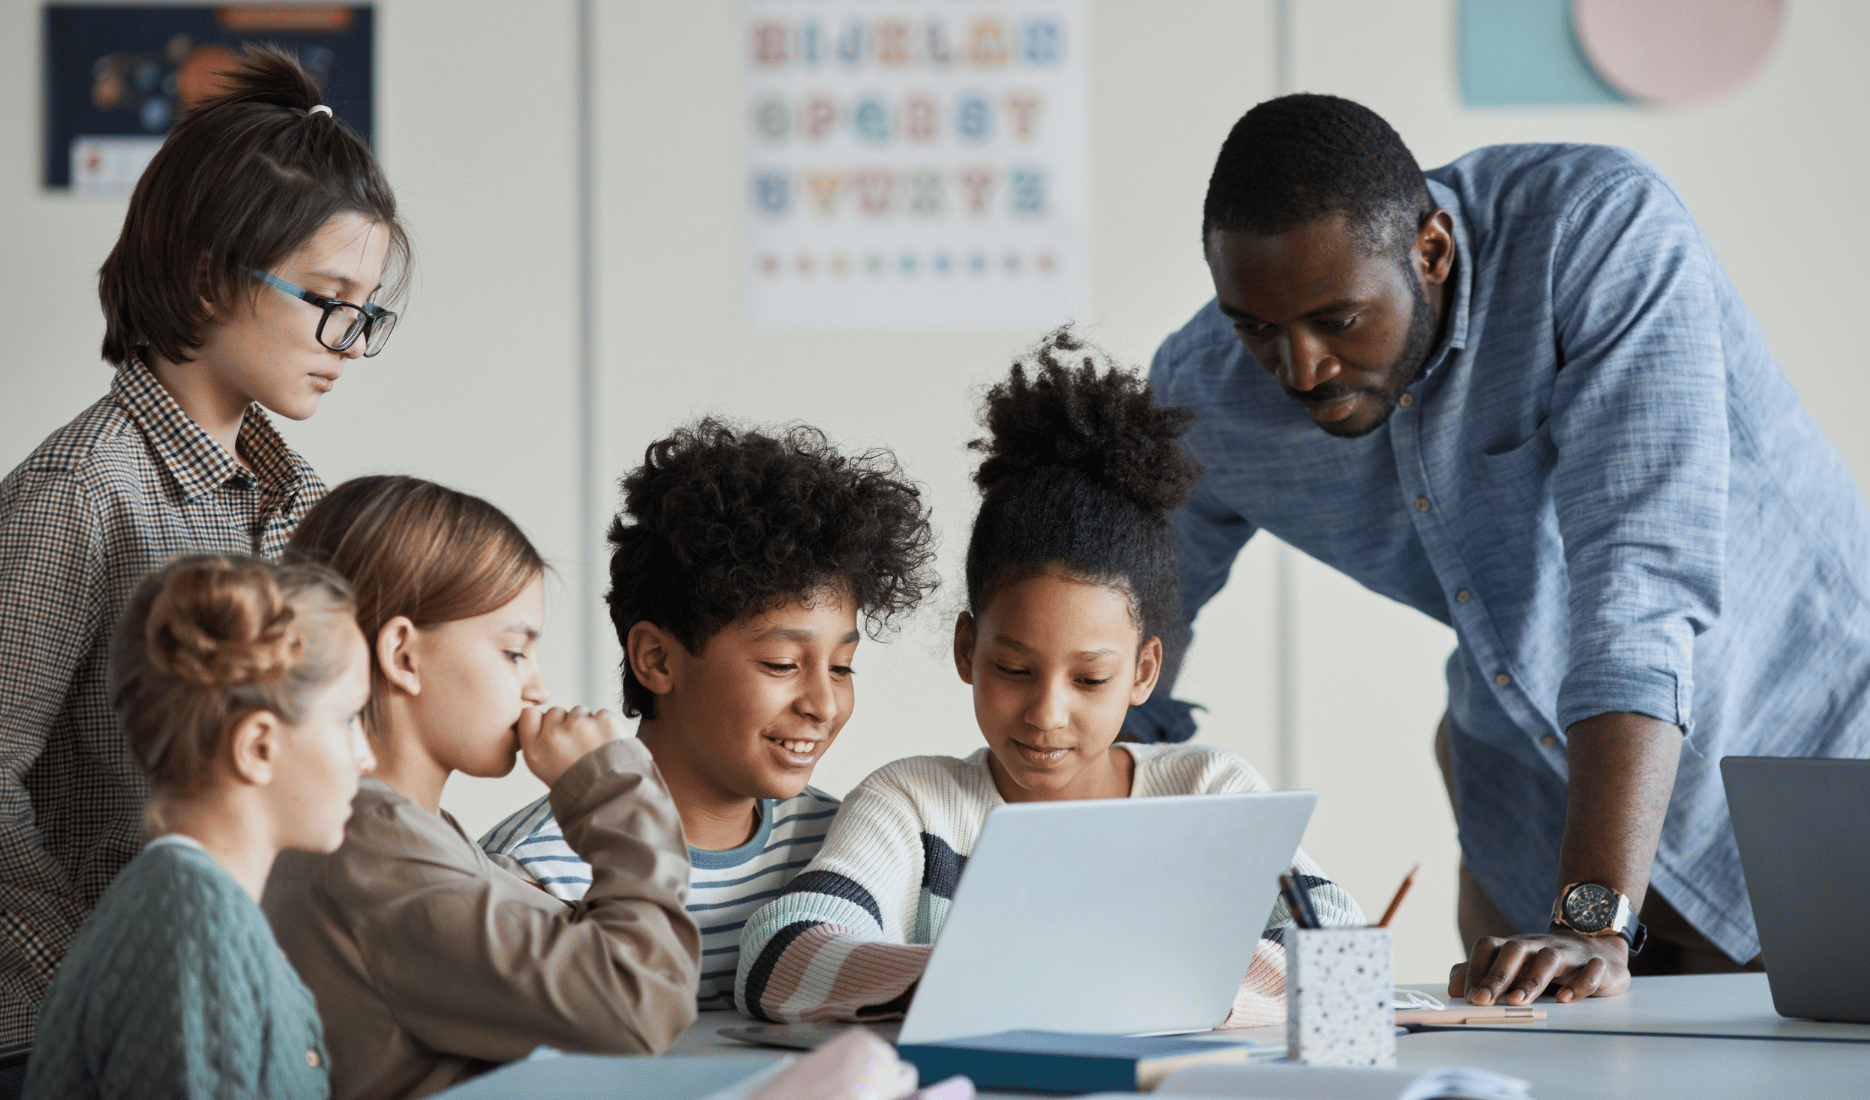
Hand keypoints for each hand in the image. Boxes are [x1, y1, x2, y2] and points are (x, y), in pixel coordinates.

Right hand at [516, 706, 625, 788]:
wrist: (611, 796)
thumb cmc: (578, 785)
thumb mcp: (544, 770)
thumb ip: (538, 743)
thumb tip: (543, 720)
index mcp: (535, 750)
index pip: (529, 715)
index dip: (542, 722)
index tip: (552, 732)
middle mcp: (554, 735)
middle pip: (555, 711)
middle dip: (565, 723)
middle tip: (576, 747)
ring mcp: (579, 726)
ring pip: (579, 711)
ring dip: (586, 724)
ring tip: (593, 749)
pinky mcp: (603, 721)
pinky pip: (601, 714)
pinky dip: (605, 726)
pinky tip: (607, 745)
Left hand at [1448, 930, 1630, 1005]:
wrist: (1598, 948)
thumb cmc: (1546, 962)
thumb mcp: (1514, 966)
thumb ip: (1482, 974)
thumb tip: (1453, 987)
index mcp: (1516, 946)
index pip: (1488, 946)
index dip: (1475, 968)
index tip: (1468, 997)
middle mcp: (1539, 945)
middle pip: (1514, 950)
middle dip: (1496, 975)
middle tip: (1483, 1001)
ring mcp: (1569, 952)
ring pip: (1548, 958)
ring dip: (1531, 979)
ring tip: (1517, 1001)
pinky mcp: (1597, 965)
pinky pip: (1591, 970)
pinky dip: (1578, 983)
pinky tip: (1566, 999)